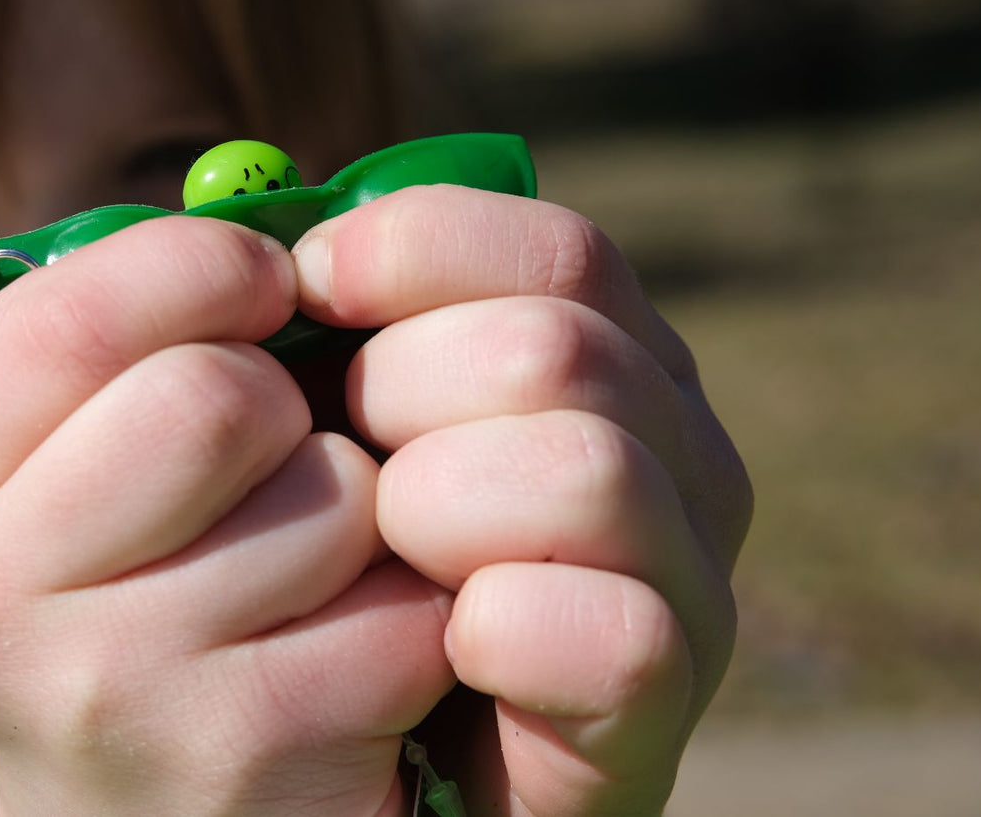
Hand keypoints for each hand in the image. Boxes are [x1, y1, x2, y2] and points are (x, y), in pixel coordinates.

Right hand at [0, 217, 452, 815]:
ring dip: (361, 521)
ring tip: (310, 579)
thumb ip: (130, 343)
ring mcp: (104, 693)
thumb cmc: (142, 607)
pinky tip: (355, 665)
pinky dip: (411, 619)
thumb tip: (268, 222)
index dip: (197, 270)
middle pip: (213, 397)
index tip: (262, 290)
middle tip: (280, 460)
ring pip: (327, 498)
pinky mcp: (241, 762)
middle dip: (286, 412)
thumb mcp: (80, 474)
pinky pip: (402, 613)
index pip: (66, 309)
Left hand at [292, 185, 751, 815]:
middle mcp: (677, 451)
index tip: (309, 288)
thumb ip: (338, 312)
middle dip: (404, 391)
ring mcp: (689, 578)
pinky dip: (500, 633)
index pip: (558, 252)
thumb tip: (291, 232)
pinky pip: (616, 634)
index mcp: (611, 355)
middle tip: (348, 455)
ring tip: (388, 550)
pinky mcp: (661, 704)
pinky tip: (449, 649)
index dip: (416, 250)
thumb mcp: (334, 409)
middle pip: (557, 351)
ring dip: (439, 507)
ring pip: (591, 473)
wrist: (364, 749)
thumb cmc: (343, 549)